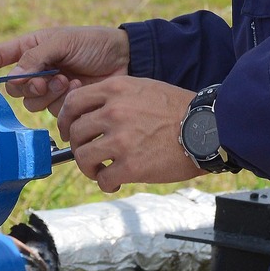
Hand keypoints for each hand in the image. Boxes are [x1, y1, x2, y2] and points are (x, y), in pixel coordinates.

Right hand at [0, 25, 130, 114]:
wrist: (125, 60)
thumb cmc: (94, 43)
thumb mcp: (63, 41)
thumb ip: (37, 57)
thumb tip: (14, 78)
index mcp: (32, 47)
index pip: (0, 56)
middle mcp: (37, 69)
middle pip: (14, 87)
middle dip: (29, 85)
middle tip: (48, 78)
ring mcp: (49, 88)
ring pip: (31, 102)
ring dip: (48, 93)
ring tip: (68, 80)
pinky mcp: (64, 104)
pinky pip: (51, 111)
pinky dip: (64, 101)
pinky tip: (78, 88)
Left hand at [57, 76, 204, 192]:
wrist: (204, 128)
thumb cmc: (175, 108)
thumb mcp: (141, 88)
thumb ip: (114, 97)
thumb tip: (88, 113)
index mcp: (115, 89)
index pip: (73, 103)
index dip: (65, 119)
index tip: (68, 131)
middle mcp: (114, 112)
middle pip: (75, 131)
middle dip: (77, 146)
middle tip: (87, 154)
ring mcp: (121, 139)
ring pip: (83, 156)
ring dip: (88, 167)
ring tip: (100, 170)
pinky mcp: (131, 165)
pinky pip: (102, 178)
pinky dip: (105, 182)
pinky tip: (115, 180)